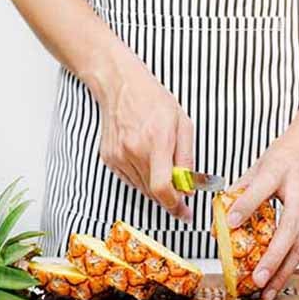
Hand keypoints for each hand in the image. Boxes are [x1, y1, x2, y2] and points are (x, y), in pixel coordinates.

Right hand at [84, 48, 194, 221]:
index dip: (175, 206)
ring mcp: (118, 156)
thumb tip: (189, 185)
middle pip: (153, 193)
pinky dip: (142, 179)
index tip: (185, 213)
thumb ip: (186, 157)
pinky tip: (147, 162)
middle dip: (170, 198)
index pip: (163, 188)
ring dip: (156, 188)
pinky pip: (130, 180)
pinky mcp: (109, 158)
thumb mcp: (182, 124)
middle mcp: (134, 152)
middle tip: (182, 197)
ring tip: (163, 169)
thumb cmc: (155, 101)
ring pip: (141, 188)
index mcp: (156, 142)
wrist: (121, 87)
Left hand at [226, 112, 298, 299]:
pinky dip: (290, 262)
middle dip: (273, 259)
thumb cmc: (289, 152)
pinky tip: (277, 276)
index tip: (231, 223)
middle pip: (289, 230)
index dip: (246, 206)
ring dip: (284, 271)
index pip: (261, 189)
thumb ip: (242, 189)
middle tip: (257, 279)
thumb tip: (222, 216)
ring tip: (267, 292)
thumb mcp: (261, 163)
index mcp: (281, 170)